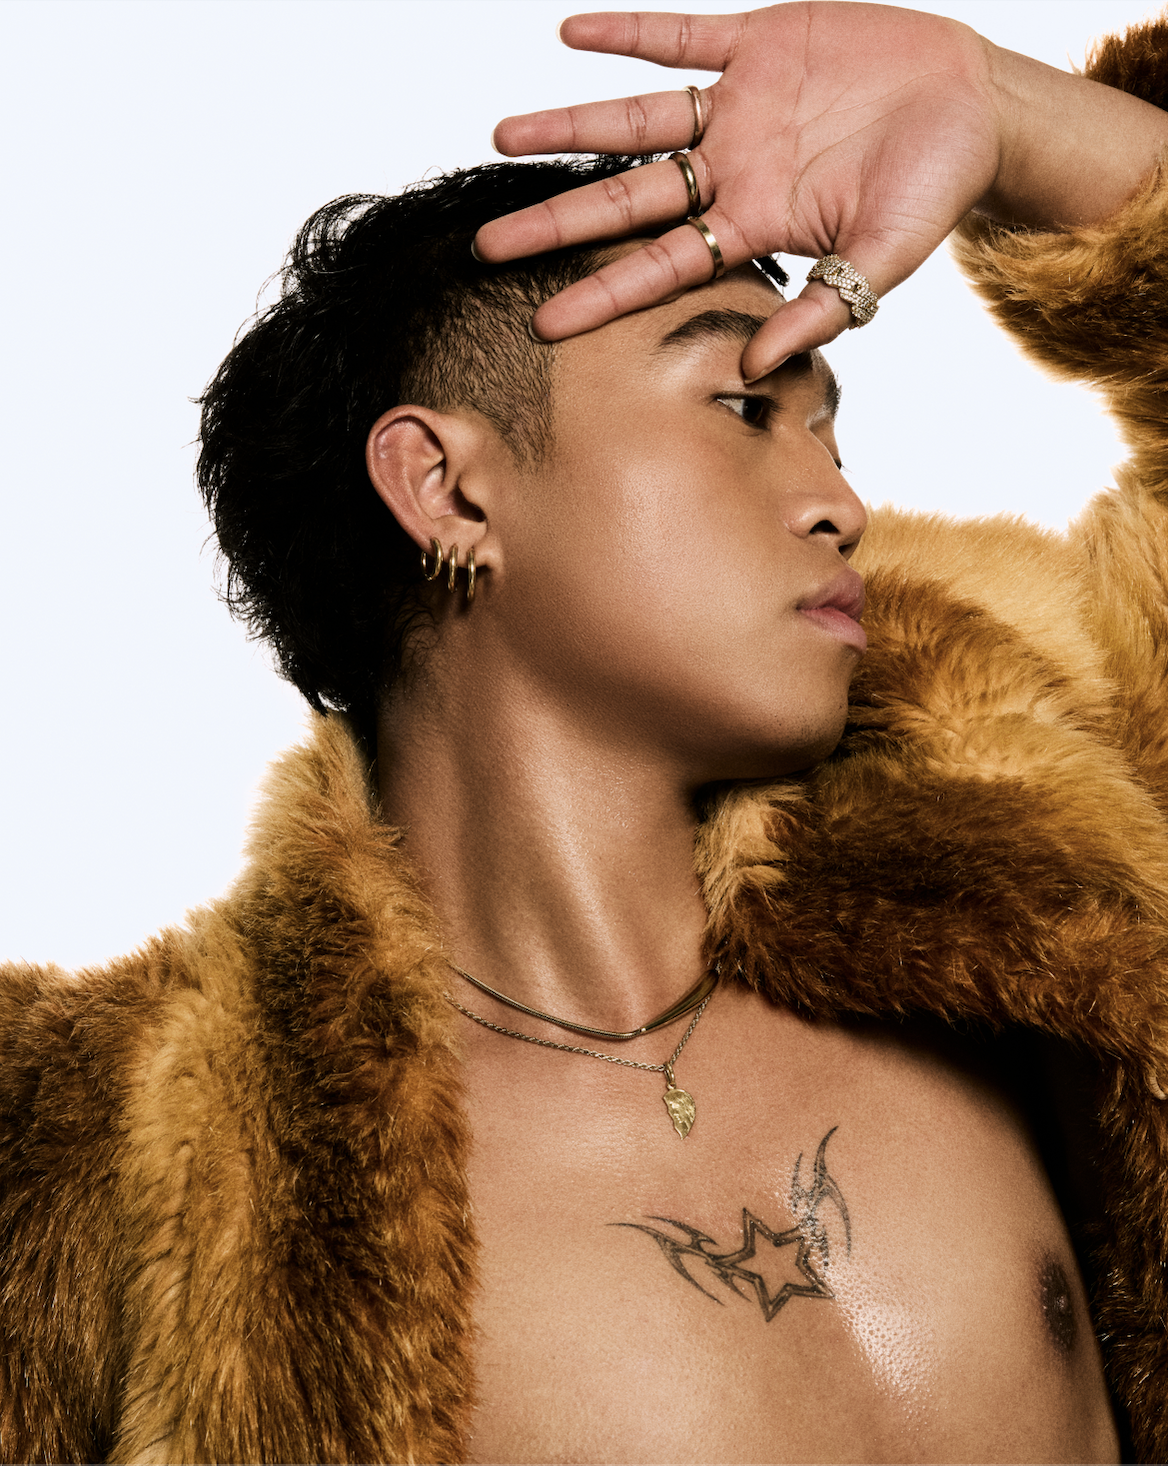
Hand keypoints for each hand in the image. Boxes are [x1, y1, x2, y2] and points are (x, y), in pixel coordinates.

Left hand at [474, 4, 1167, 379]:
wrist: (974, 106)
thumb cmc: (934, 193)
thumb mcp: (880, 262)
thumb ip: (819, 309)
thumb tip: (752, 368)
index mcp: (753, 226)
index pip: (659, 267)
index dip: (601, 295)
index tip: (543, 324)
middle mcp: (731, 171)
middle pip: (623, 201)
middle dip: (556, 224)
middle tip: (486, 245)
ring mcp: (738, 108)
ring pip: (633, 121)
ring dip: (568, 127)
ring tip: (501, 136)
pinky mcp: (758, 42)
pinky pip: (681, 35)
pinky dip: (631, 31)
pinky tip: (571, 32)